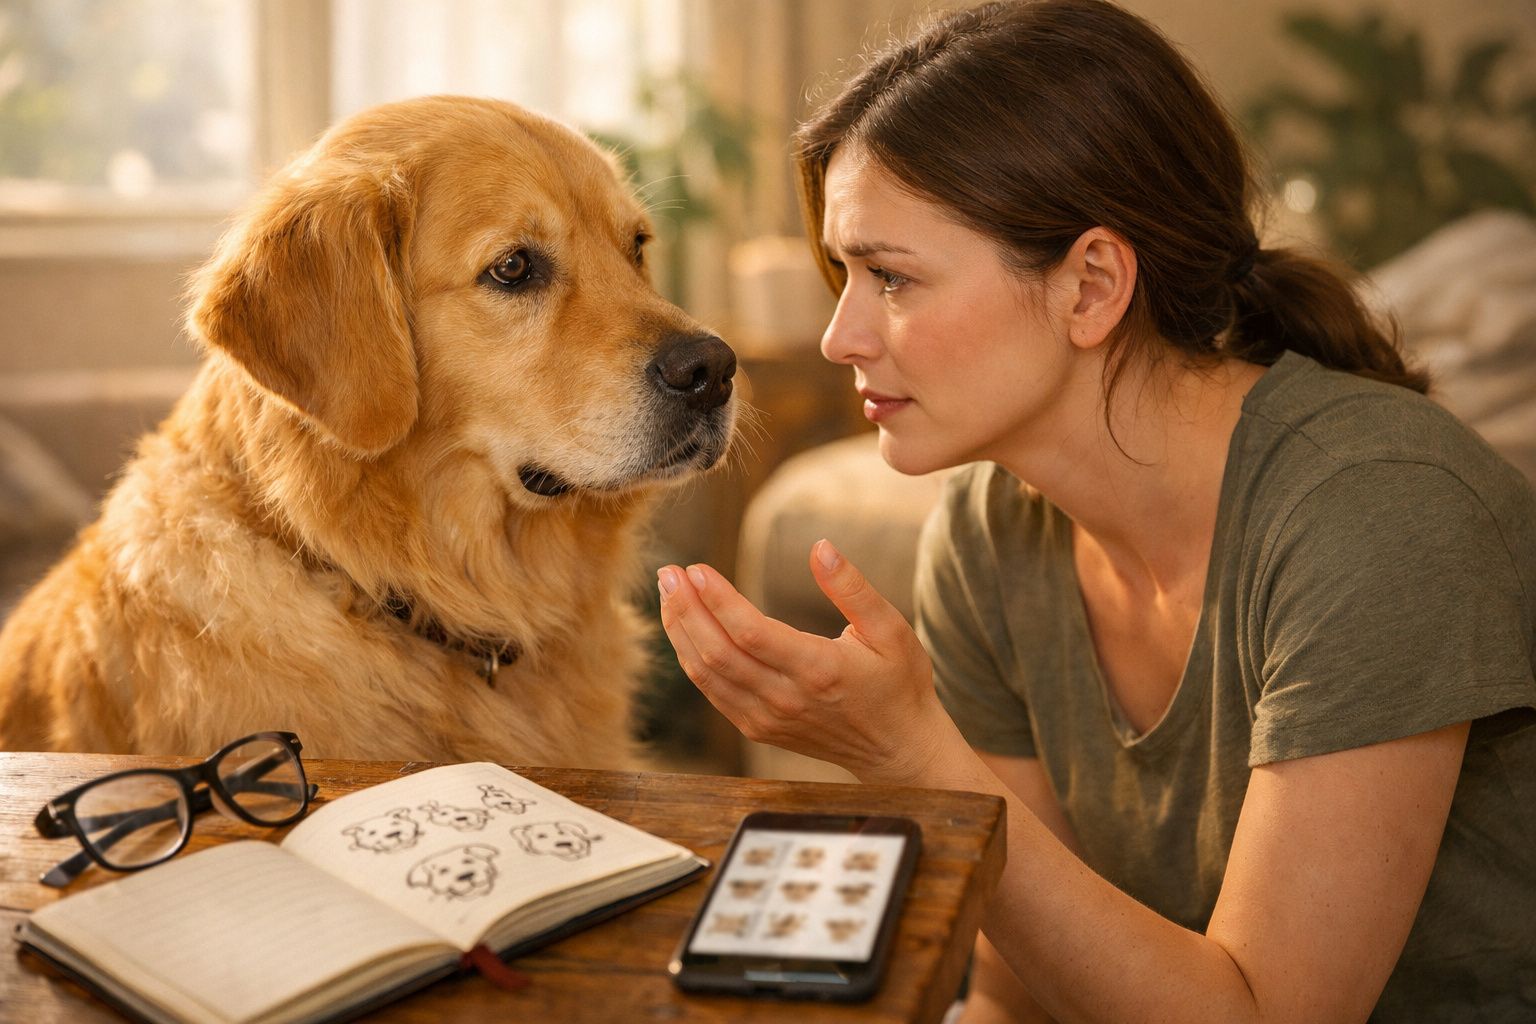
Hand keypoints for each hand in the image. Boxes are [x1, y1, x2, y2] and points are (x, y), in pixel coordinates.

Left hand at [656, 539, 951, 783]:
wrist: (898, 749)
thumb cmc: (899, 683)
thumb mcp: (891, 629)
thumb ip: (853, 589)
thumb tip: (821, 547)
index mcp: (819, 670)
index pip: (751, 633)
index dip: (718, 600)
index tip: (696, 569)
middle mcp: (786, 699)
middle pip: (717, 653)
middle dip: (686, 610)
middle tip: (668, 573)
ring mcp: (768, 719)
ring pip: (707, 675)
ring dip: (680, 632)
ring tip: (667, 593)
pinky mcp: (759, 729)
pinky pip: (713, 692)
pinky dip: (691, 658)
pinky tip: (683, 628)